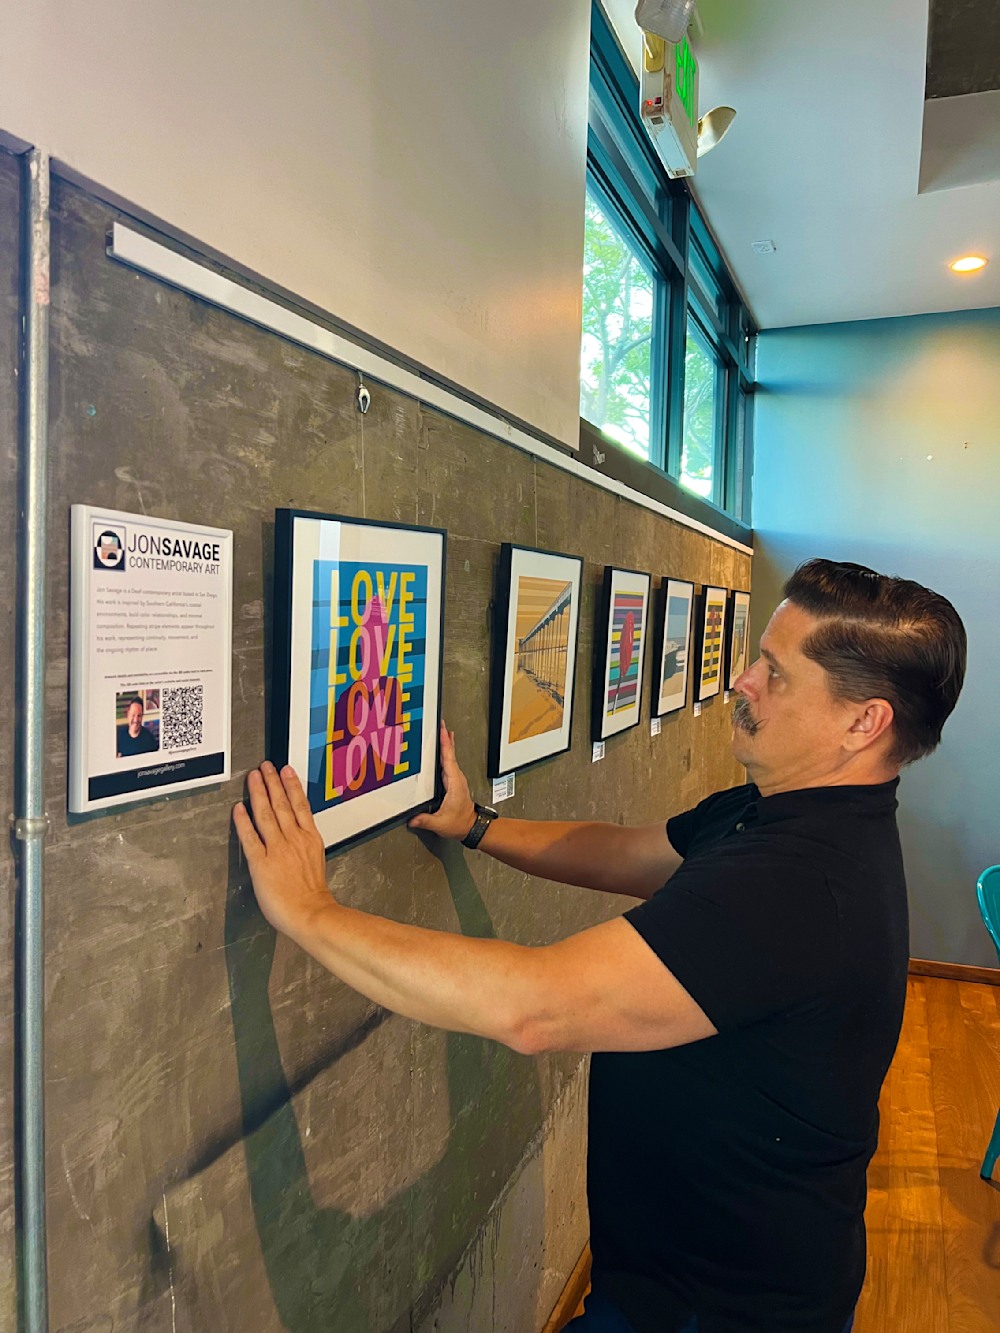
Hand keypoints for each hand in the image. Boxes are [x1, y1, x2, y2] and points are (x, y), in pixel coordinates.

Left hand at [232, 762, 333, 939]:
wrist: (310, 913)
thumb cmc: (312, 896)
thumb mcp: (316, 862)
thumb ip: (305, 847)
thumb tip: (297, 839)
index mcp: (309, 839)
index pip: (300, 805)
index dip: (292, 786)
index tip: (286, 771)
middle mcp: (294, 839)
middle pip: (282, 804)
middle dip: (272, 782)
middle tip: (266, 766)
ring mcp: (277, 849)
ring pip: (267, 814)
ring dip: (259, 793)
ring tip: (254, 777)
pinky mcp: (261, 862)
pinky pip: (250, 837)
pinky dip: (243, 821)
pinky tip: (238, 808)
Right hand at [408, 721, 475, 840]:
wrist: (471, 826)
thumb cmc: (459, 823)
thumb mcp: (440, 823)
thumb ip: (424, 820)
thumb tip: (411, 819)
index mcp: (454, 783)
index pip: (448, 759)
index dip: (445, 744)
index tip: (443, 730)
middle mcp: (457, 778)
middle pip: (450, 754)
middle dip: (445, 738)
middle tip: (440, 724)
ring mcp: (456, 779)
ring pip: (450, 757)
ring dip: (446, 744)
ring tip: (442, 732)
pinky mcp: (454, 782)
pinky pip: (449, 763)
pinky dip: (446, 754)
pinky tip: (442, 751)